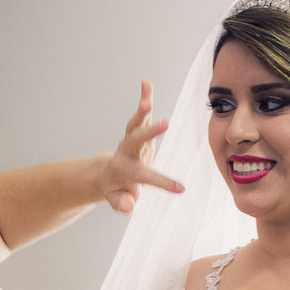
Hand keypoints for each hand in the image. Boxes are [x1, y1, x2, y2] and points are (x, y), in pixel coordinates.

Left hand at [100, 79, 184, 212]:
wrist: (108, 174)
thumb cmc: (119, 189)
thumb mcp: (119, 200)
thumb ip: (122, 203)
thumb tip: (126, 207)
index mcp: (126, 171)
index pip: (145, 177)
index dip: (163, 183)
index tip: (181, 189)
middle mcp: (127, 152)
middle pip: (136, 141)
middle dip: (149, 133)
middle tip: (164, 124)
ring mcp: (131, 139)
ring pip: (135, 124)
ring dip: (141, 112)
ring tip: (147, 101)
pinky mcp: (136, 129)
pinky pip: (140, 113)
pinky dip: (144, 97)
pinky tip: (145, 82)